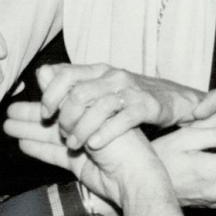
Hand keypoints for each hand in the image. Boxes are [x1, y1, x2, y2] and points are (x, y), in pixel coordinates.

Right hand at [4, 98, 170, 207]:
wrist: (135, 177)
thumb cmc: (123, 141)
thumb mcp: (94, 112)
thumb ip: (66, 94)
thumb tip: (42, 70)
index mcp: (96, 105)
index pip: (66, 97)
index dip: (47, 96)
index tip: (30, 94)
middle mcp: (89, 122)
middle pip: (55, 116)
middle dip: (32, 113)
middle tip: (8, 112)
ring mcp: (83, 144)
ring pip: (50, 134)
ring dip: (30, 129)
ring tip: (8, 126)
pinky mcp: (78, 164)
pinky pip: (54, 154)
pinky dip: (38, 148)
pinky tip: (21, 143)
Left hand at [40, 63, 201, 150]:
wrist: (173, 98)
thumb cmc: (129, 96)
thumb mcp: (99, 86)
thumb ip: (72, 83)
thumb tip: (42, 74)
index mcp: (98, 71)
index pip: (65, 74)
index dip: (51, 94)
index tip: (44, 114)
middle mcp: (112, 77)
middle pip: (79, 92)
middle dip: (65, 115)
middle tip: (60, 133)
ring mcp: (130, 91)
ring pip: (99, 107)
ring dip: (82, 128)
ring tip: (75, 144)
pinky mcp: (146, 106)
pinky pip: (123, 119)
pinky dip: (106, 132)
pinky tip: (95, 145)